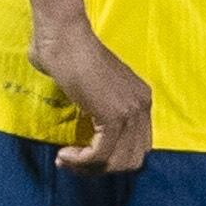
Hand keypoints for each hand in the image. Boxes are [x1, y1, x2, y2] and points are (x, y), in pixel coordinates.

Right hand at [29, 8, 151, 172]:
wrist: (64, 36)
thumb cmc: (66, 53)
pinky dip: (81, 161)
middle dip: (102, 168)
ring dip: (88, 168)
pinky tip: (64, 155)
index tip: (83, 156)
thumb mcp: (90, 86)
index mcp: (140, 98)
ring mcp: (130, 111)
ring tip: (65, 160)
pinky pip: (100, 154)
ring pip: (118, 161)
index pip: (138, 146)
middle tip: (74, 163)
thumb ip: (94, 107)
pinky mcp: (112, 116)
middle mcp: (142, 105)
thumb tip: (82, 131)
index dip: (111, 158)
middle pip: (133, 159)